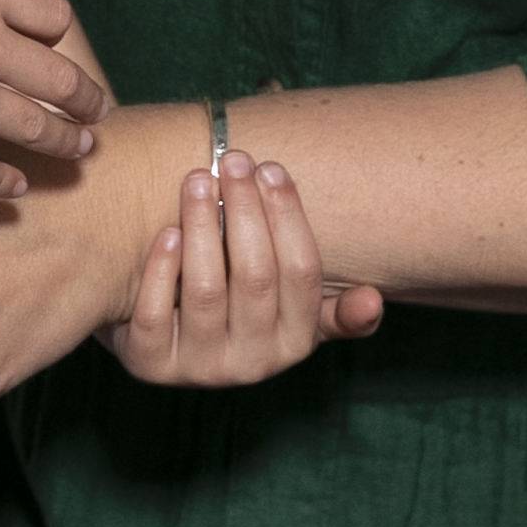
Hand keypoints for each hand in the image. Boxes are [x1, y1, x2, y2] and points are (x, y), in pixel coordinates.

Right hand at [0, 0, 105, 199]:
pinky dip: (5, 182)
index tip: (52, 45)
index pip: (51, 16)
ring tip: (80, 151)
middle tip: (97, 111)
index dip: (55, 32)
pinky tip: (16, 187)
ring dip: (65, 142)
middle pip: (59, 78)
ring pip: (34, 128)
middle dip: (85, 98)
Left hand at [105, 154, 382, 385]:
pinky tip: (167, 231)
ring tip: (197, 180)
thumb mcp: (291, 313)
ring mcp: (201, 367)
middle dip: (245, 210)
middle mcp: (253, 362)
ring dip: (202, 227)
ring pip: (206, 291)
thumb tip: (373, 300)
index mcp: (295, 342)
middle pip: (255, 276)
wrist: (166, 344)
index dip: (288, 217)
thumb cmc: (240, 311)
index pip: (301, 273)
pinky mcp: (152, 365)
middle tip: (233, 159)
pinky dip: (161, 270)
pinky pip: (155, 315)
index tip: (270, 167)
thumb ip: (334, 307)